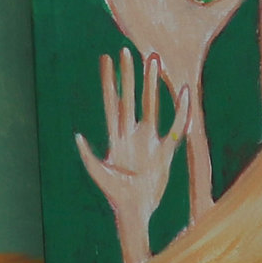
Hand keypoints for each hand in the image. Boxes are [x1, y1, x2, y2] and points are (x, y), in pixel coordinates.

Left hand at [76, 47, 186, 262]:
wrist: (135, 210)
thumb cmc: (115, 195)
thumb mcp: (99, 174)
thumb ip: (89, 156)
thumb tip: (77, 137)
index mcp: (115, 137)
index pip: (111, 103)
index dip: (109, 82)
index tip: (107, 60)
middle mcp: (132, 134)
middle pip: (131, 98)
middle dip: (130, 76)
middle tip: (130, 51)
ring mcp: (149, 141)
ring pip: (152, 106)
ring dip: (153, 86)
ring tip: (154, 62)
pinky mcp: (165, 151)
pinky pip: (174, 128)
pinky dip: (180, 112)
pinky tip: (184, 94)